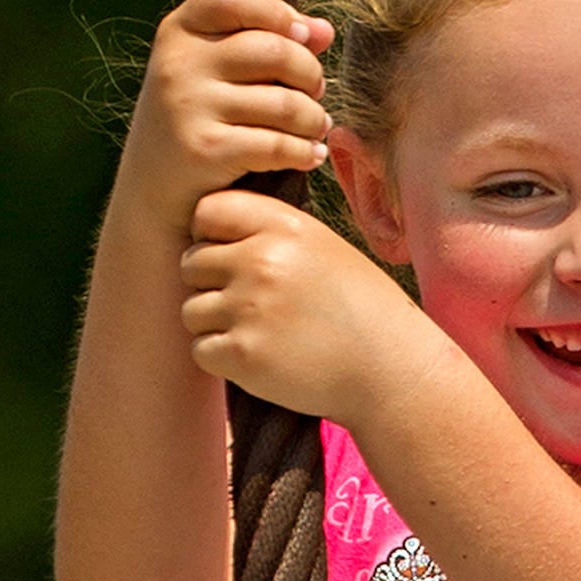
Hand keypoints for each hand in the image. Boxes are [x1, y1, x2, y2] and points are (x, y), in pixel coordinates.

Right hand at [125, 0, 332, 224]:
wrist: (151, 192)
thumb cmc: (196, 120)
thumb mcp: (215, 73)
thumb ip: (266, 41)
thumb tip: (324, 31)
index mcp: (178, 32)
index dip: (276, 10)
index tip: (299, 36)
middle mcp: (178, 64)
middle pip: (274, 50)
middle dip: (309, 73)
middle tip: (315, 92)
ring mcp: (188, 107)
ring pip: (284, 102)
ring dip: (313, 119)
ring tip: (315, 126)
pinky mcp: (204, 150)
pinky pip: (277, 145)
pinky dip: (304, 152)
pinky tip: (309, 156)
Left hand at [179, 187, 417, 423]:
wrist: (389, 367)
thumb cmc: (357, 307)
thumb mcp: (321, 247)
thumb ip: (269, 232)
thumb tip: (208, 227)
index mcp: (282, 226)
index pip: (207, 212)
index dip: (209, 236)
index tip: (229, 259)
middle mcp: (262, 261)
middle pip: (191, 263)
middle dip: (211, 285)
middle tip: (251, 306)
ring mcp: (250, 307)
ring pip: (191, 310)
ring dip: (215, 325)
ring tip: (260, 333)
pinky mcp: (243, 354)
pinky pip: (201, 349)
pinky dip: (222, 358)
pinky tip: (260, 358)